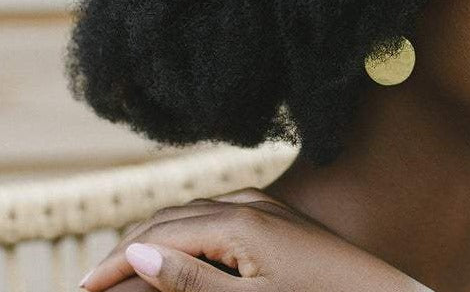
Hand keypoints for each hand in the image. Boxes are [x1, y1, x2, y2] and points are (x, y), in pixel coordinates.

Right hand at [80, 187, 432, 291]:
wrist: (373, 290)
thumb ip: (190, 280)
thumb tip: (136, 253)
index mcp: (237, 221)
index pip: (159, 236)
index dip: (116, 262)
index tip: (82, 287)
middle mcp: (247, 201)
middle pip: (170, 217)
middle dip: (129, 247)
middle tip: (93, 281)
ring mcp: (262, 202)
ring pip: (191, 212)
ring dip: (155, 237)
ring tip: (124, 268)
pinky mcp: (271, 211)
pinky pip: (214, 214)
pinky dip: (184, 232)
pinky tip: (175, 250)